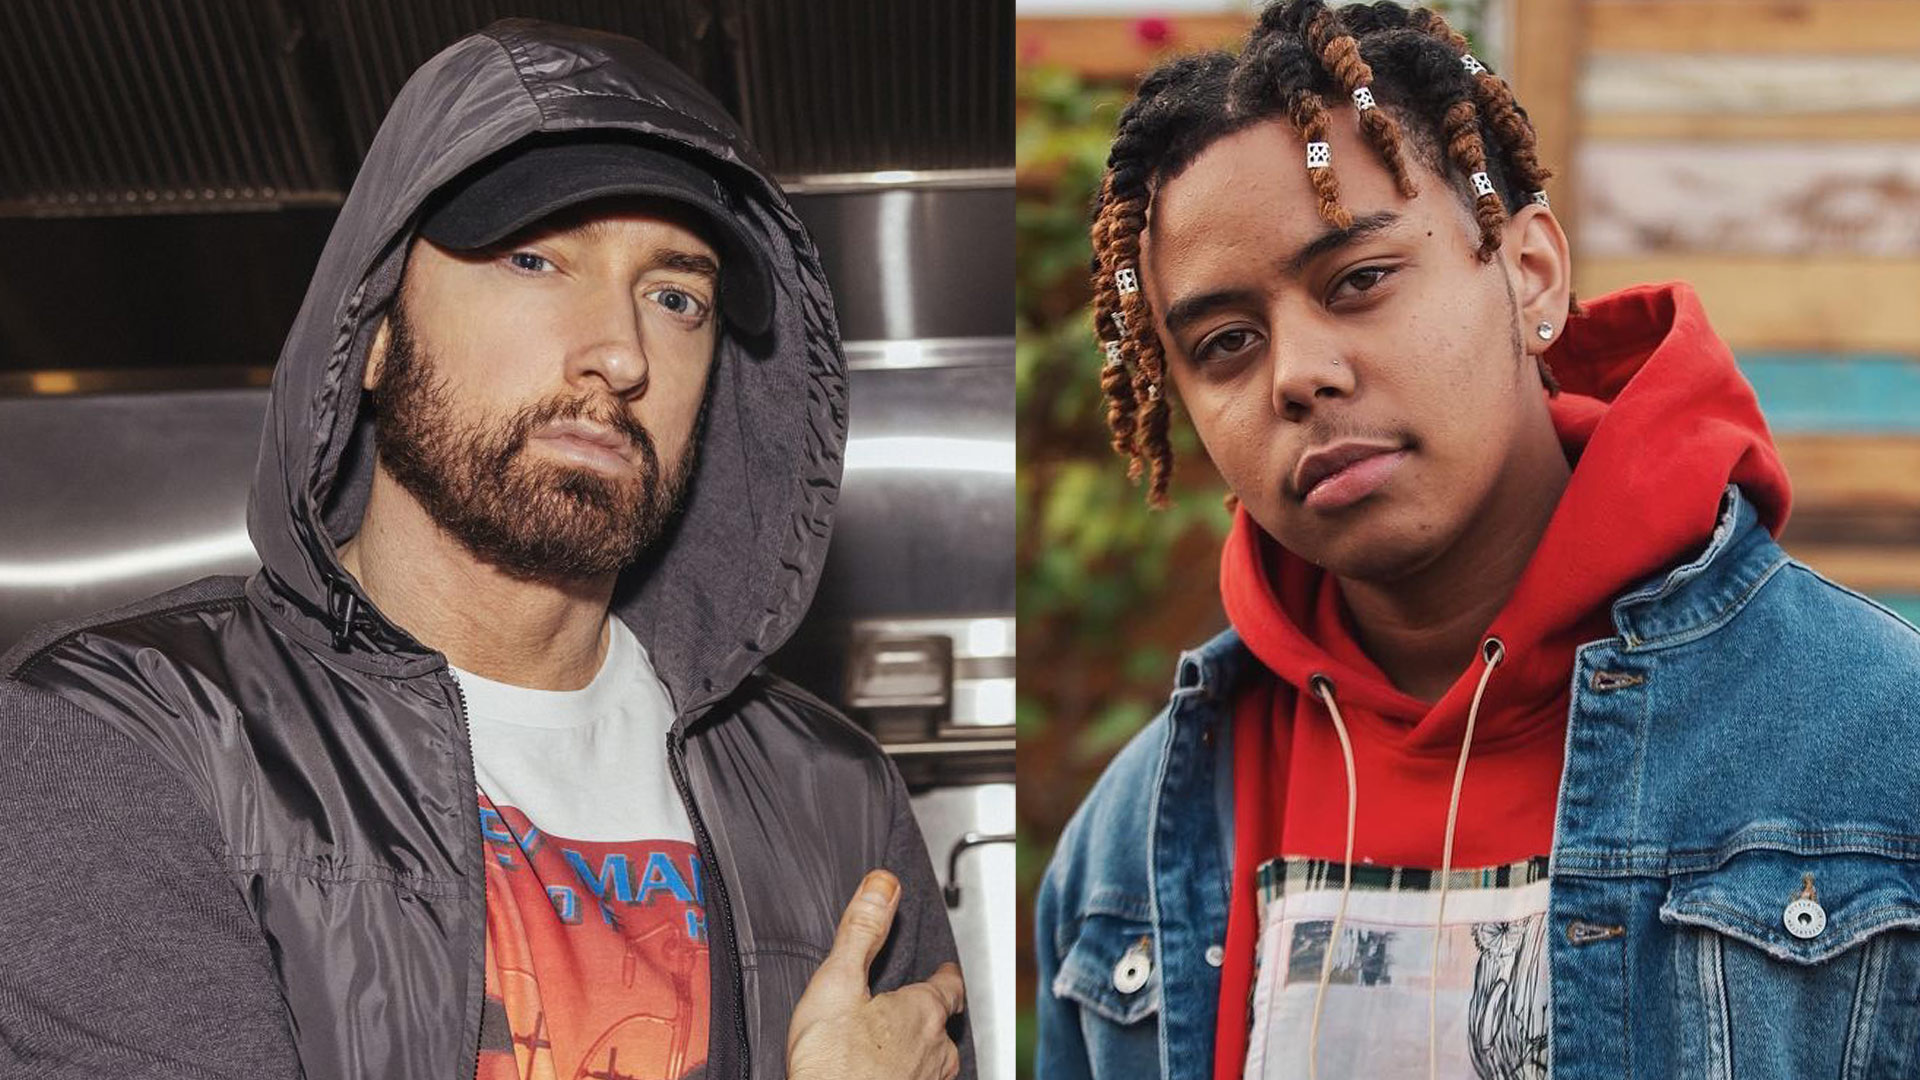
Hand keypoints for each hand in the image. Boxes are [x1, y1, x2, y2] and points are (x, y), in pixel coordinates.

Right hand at [786, 869, 965, 1079]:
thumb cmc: (832, 1067)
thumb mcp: (838, 984)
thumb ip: (861, 931)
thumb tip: (883, 884)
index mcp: (921, 1012)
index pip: (948, 986)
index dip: (945, 976)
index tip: (945, 971)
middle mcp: (935, 1052)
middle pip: (945, 1027)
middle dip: (932, 1016)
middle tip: (914, 1007)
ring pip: (936, 1062)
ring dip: (923, 1050)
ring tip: (900, 1045)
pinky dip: (907, 1076)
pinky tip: (885, 1075)